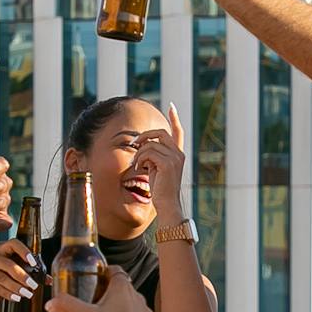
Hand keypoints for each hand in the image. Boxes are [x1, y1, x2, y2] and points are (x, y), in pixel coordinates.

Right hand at [0, 238, 40, 308]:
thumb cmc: (0, 279)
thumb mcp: (14, 274)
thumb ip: (30, 273)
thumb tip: (49, 280)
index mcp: (1, 248)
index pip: (13, 243)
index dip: (24, 251)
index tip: (33, 262)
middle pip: (8, 264)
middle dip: (23, 276)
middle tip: (34, 285)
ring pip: (2, 278)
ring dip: (17, 287)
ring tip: (28, 294)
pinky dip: (8, 294)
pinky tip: (17, 298)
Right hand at [44, 272, 156, 311]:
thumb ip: (66, 306)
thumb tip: (52, 303)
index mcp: (122, 289)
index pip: (116, 271)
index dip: (106, 273)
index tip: (98, 278)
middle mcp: (137, 298)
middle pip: (123, 289)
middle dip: (111, 294)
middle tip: (96, 302)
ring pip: (133, 306)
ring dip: (123, 310)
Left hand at [133, 103, 188, 221]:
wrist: (167, 204)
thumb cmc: (160, 191)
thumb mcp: (156, 170)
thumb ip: (153, 157)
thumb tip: (140, 147)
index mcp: (178, 154)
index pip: (178, 132)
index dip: (175, 119)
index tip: (171, 107)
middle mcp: (178, 154)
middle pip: (160, 133)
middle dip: (144, 136)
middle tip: (133, 144)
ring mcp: (174, 158)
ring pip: (150, 144)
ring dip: (139, 153)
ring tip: (136, 165)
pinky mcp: (167, 163)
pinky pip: (148, 152)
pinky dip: (140, 159)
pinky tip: (139, 169)